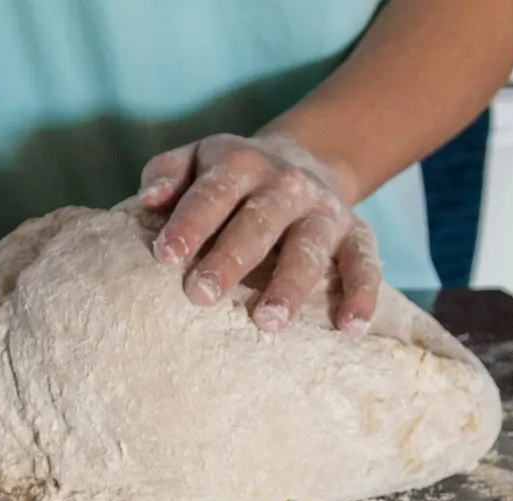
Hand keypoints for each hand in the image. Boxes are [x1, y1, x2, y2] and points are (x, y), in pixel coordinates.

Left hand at [138, 133, 378, 337]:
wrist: (304, 160)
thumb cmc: (232, 177)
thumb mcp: (196, 160)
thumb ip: (166, 173)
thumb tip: (147, 200)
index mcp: (241, 164)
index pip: (213, 192)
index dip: (190, 223)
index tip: (165, 256)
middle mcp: (286, 184)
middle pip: (258, 222)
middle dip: (230, 259)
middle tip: (201, 296)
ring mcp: (324, 211)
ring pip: (309, 247)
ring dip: (290, 284)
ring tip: (267, 322)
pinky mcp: (357, 234)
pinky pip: (364, 263)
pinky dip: (362, 294)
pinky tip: (349, 328)